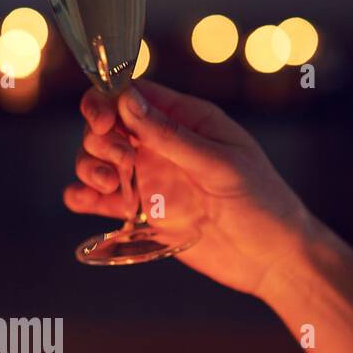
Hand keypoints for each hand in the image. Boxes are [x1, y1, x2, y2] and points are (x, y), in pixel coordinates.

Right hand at [65, 79, 314, 297]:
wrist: (271, 257)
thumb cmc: (261, 202)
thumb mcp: (220, 164)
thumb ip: (171, 135)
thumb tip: (127, 101)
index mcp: (185, 120)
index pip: (132, 95)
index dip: (106, 101)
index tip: (104, 122)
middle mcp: (161, 146)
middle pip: (105, 126)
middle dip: (99, 139)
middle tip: (120, 163)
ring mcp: (148, 178)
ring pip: (96, 161)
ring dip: (87, 167)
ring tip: (107, 185)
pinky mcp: (139, 213)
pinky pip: (97, 199)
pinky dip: (81, 197)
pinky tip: (85, 202)